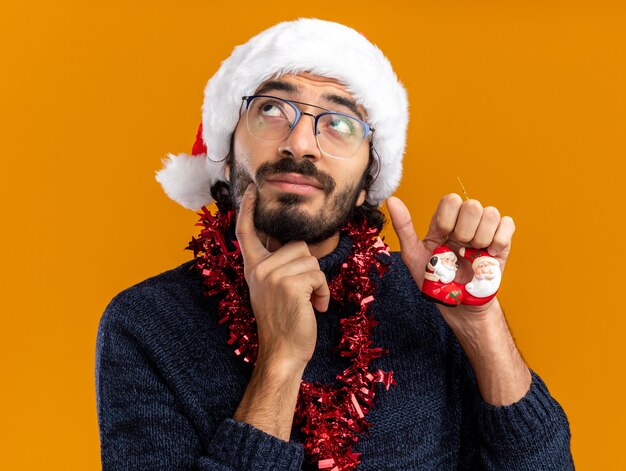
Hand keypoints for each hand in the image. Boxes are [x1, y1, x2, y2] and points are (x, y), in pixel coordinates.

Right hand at [235, 184, 329, 368]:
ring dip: (318, 283)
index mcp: (253, 268)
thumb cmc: (283, 322)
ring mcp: (273, 275)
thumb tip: (296, 247)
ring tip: (308, 302)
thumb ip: (275, 266)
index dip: (248, 210)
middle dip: (309, 269)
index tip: (252, 190)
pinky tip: (316, 308)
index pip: (247, 232)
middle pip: (298, 246)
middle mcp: (259, 268)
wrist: (283, 352)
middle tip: (304, 294)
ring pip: (311, 260)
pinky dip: (323, 292)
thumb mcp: (271, 289)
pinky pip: (318, 275)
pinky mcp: (290, 285)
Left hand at [387, 194, 514, 318]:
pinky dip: (499, 241)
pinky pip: (507, 224)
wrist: (458, 303)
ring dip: (481, 238)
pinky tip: (490, 255)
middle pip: (471, 204)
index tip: (443, 239)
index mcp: (444, 220)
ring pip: (491, 213)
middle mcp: (464, 221)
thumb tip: (391, 200)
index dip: (447, 220)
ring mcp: (484, 230)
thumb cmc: (435, 279)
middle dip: (465, 232)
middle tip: (460, 250)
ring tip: (474, 253)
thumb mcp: (413, 255)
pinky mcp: (502, 241)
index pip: (450, 200)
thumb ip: (403, 226)